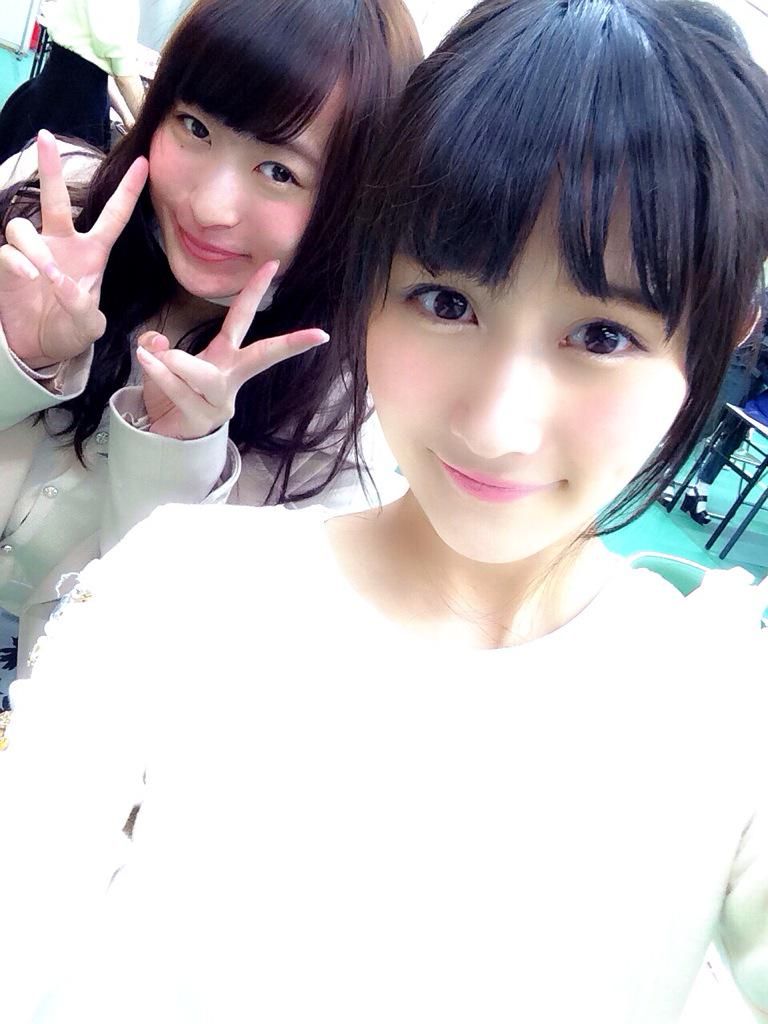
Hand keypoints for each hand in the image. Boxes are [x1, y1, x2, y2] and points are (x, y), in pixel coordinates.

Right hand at [0, 130, 147, 368]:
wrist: (40, 347)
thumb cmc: (71, 330)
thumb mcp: (89, 327)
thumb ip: (82, 307)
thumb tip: (61, 282)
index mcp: (92, 254)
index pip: (113, 217)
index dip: (128, 192)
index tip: (143, 163)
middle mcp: (61, 244)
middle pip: (55, 199)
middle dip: (50, 168)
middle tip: (44, 137)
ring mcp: (32, 252)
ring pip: (22, 227)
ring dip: (32, 246)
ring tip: (43, 274)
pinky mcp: (8, 265)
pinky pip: (6, 251)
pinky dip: (17, 262)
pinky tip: (29, 277)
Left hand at [136, 261, 329, 439]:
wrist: (162, 434)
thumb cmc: (169, 393)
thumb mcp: (157, 360)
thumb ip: (155, 345)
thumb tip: (157, 341)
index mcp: (226, 356)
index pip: (242, 318)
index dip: (255, 290)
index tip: (273, 265)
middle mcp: (231, 377)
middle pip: (263, 356)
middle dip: (289, 344)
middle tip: (317, 334)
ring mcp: (221, 401)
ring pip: (207, 376)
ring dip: (180, 364)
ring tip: (152, 355)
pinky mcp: (204, 419)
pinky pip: (182, 391)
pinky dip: (161, 376)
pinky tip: (148, 364)